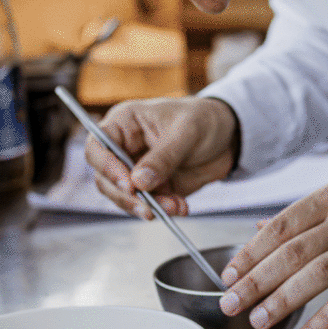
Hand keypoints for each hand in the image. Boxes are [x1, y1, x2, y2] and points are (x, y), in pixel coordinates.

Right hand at [84, 97, 237, 218]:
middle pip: (105, 178)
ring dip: (147, 207)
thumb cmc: (204, 119)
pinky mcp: (153, 187)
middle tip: (147, 208)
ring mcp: (137, 170)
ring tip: (174, 206)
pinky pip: (148, 205)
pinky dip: (163, 209)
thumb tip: (139, 182)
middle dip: (126, 196)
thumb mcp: (186, 132)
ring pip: (125, 197)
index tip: (127, 184)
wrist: (230, 137)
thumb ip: (163, 157)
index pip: (97, 146)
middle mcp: (125, 148)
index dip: (105, 167)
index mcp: (125, 123)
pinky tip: (181, 206)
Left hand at [217, 171, 327, 328]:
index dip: (250, 253)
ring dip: (283, 299)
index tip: (228, 275)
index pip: (280, 227)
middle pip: (292, 252)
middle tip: (231, 303)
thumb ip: (304, 216)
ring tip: (259, 319)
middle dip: (255, 280)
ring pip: (317, 273)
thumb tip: (260, 230)